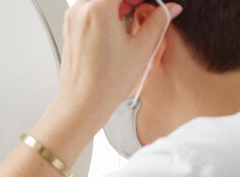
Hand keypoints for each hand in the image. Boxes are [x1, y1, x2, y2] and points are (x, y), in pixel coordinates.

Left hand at [57, 0, 181, 121]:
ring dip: (117, 3)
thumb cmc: (107, 83)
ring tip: (132, 16)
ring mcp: (72, 18)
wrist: (83, 103)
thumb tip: (169, 9)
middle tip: (145, 6)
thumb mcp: (141, 49)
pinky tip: (118, 25)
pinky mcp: (70, 27)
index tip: (151, 3)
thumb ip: (157, 22)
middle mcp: (81, 10)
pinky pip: (89, 8)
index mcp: (98, 10)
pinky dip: (105, 9)